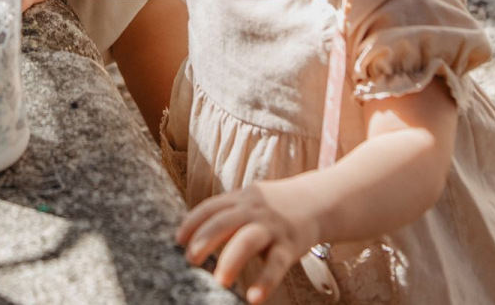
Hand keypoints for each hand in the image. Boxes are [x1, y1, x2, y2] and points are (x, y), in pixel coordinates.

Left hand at [176, 180, 320, 303]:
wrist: (317, 201)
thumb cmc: (273, 209)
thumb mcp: (249, 203)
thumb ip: (227, 216)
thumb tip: (195, 240)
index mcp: (239, 199)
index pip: (211, 207)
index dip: (192, 222)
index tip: (177, 239)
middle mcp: (253, 210)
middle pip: (224, 221)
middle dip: (204, 238)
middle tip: (190, 259)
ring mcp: (272, 227)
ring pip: (247, 240)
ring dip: (231, 259)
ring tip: (219, 281)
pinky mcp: (290, 245)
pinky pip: (276, 264)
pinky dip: (265, 281)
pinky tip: (254, 298)